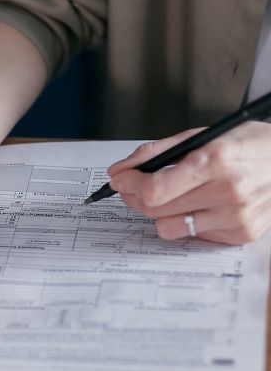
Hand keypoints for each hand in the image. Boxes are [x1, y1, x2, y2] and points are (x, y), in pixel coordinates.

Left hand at [108, 122, 270, 243]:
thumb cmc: (250, 144)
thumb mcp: (205, 135)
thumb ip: (157, 151)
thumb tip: (121, 169)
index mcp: (215, 161)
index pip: (153, 189)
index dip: (129, 185)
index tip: (119, 179)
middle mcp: (227, 192)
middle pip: (156, 210)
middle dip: (135, 197)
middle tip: (132, 187)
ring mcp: (236, 217)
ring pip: (170, 228)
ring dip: (159, 213)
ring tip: (167, 197)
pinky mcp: (242, 233)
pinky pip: (194, 236)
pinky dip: (187, 221)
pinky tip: (198, 205)